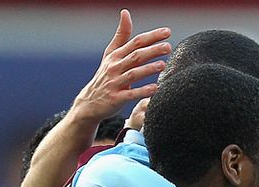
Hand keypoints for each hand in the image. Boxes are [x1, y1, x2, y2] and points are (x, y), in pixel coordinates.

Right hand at [71, 9, 170, 124]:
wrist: (89, 102)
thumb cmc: (105, 76)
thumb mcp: (111, 54)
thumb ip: (121, 35)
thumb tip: (125, 12)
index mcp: (116, 55)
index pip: (135, 42)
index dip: (151, 36)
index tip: (167, 32)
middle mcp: (114, 67)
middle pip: (135, 56)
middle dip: (152, 51)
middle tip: (168, 47)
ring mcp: (114, 83)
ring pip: (132, 74)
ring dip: (148, 69)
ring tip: (163, 65)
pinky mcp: (115, 98)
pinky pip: (130, 94)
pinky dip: (142, 91)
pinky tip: (156, 88)